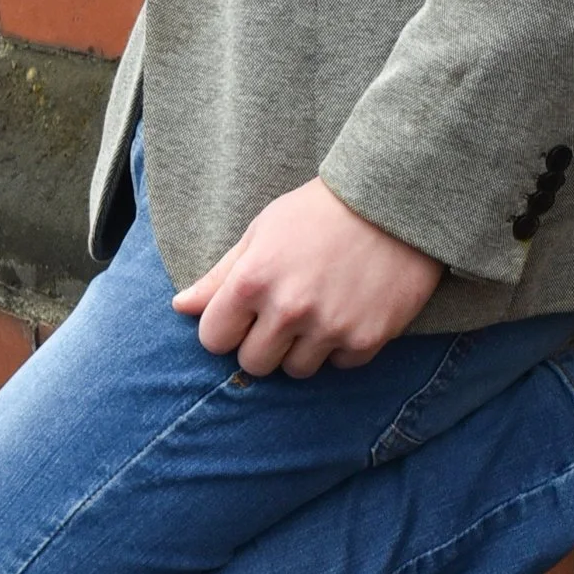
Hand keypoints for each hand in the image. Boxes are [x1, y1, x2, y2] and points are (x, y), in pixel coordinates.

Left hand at [174, 177, 442, 375]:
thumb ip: (219, 276)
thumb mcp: (261, 233)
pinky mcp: (368, 338)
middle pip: (254, 364)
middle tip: (283, 315)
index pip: (214, 339)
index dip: (226, 328)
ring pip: (297, 370)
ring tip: (318, 312)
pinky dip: (341, 347)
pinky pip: (340, 366)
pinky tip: (348, 312)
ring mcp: (330, 327)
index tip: (244, 314)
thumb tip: (180, 308)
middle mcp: (289, 310)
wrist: (392, 203)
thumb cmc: (318, 212)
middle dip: (262, 344)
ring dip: (302, 349)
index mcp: (253, 281)